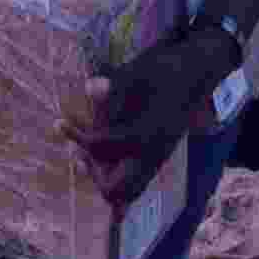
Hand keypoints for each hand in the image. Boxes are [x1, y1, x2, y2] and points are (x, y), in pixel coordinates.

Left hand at [57, 30, 237, 211]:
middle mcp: (153, 155)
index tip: (60, 122)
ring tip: (83, 152)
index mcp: (147, 134)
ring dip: (103, 176)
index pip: (103, 148)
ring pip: (127, 190)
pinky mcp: (158, 156)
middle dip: (93, 172)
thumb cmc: (167, 68)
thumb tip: (89, 87)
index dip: (77, 136)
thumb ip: (115, 86)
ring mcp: (158, 158)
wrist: (197, 70)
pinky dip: (115, 173)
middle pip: (117, 190)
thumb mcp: (139, 71)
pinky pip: (134, 179)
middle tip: (77, 147)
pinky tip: (100, 154)